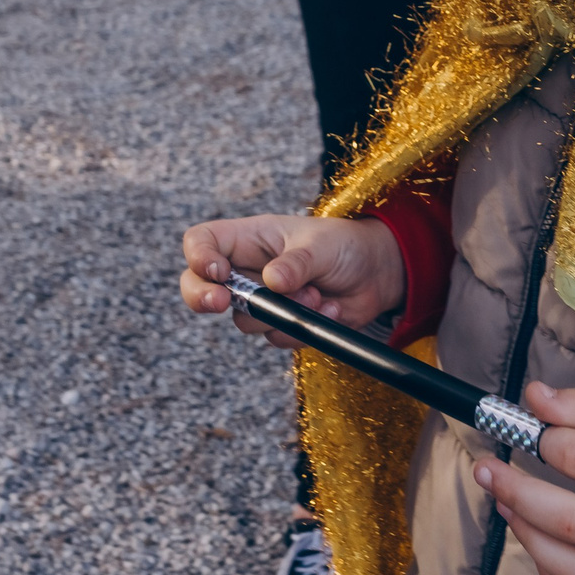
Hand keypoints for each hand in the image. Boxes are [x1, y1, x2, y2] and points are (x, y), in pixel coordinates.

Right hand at [180, 213, 405, 343]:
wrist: (376, 275)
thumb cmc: (344, 246)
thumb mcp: (323, 245)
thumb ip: (297, 262)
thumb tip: (272, 281)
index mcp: (249, 237)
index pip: (203, 241)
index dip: (199, 256)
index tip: (217, 272)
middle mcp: (247, 269)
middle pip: (198, 286)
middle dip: (202, 297)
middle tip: (222, 302)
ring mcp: (261, 299)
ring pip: (244, 319)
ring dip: (282, 313)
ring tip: (317, 294)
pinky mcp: (280, 324)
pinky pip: (277, 337)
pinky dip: (304, 328)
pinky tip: (330, 309)